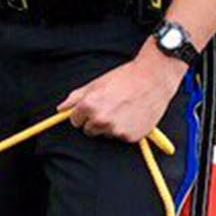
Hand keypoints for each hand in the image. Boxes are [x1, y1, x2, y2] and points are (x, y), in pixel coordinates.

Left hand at [59, 45, 188, 142]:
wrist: (154, 78)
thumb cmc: (125, 78)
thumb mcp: (95, 84)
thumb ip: (75, 98)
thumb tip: (60, 109)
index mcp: (88, 107)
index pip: (75, 121)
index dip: (83, 114)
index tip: (94, 107)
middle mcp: (100, 120)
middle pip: (89, 130)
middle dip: (96, 121)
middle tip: (111, 107)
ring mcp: (116, 130)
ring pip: (106, 133)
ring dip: (111, 125)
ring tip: (124, 109)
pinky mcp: (130, 136)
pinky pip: (122, 137)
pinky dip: (126, 129)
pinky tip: (133, 115)